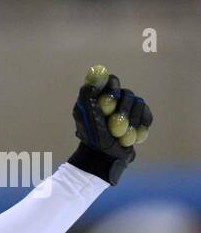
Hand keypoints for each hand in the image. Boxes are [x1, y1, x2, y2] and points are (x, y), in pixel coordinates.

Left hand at [68, 69, 151, 184]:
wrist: (105, 158)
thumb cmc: (92, 137)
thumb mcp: (85, 115)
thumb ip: (88, 94)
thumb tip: (95, 74)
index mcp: (97, 97)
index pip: (111, 80)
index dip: (113, 88)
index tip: (110, 102)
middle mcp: (112, 101)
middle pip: (126, 93)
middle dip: (123, 110)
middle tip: (116, 125)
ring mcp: (126, 109)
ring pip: (138, 103)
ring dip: (132, 120)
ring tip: (122, 134)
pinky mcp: (138, 119)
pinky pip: (146, 114)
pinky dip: (141, 125)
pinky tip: (133, 136)